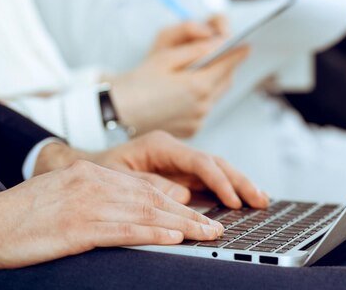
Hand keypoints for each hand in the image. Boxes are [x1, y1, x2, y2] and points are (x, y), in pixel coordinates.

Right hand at [0, 161, 223, 269]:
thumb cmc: (26, 214)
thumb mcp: (67, 194)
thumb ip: (101, 196)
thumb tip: (136, 209)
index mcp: (93, 174)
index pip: (145, 188)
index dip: (175, 204)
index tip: (198, 215)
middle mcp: (95, 183)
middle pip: (153, 200)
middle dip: (188, 215)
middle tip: (215, 227)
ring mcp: (88, 204)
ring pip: (146, 214)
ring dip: (182, 226)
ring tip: (207, 235)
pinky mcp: (79, 227)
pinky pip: (124, 230)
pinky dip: (153, 234)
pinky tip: (175, 239)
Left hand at [33, 132, 269, 209]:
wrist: (85, 168)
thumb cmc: (98, 170)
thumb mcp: (117, 177)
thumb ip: (150, 184)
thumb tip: (182, 196)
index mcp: (161, 145)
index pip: (199, 161)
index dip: (218, 181)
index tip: (231, 200)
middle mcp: (175, 151)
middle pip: (216, 163)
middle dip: (239, 181)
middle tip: (259, 199)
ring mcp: (180, 162)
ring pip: (218, 170)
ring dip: (240, 184)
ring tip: (260, 199)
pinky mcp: (181, 174)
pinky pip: (210, 180)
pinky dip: (228, 189)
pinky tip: (242, 198)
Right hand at [109, 19, 249, 137]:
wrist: (115, 112)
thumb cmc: (137, 81)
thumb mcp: (165, 57)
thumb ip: (196, 48)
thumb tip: (219, 42)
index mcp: (198, 86)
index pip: (228, 65)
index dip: (238, 52)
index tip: (247, 44)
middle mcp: (202, 106)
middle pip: (225, 80)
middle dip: (225, 66)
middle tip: (222, 54)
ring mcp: (198, 120)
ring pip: (216, 95)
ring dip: (214, 82)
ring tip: (203, 70)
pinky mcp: (192, 130)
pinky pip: (205, 108)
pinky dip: (202, 97)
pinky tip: (186, 91)